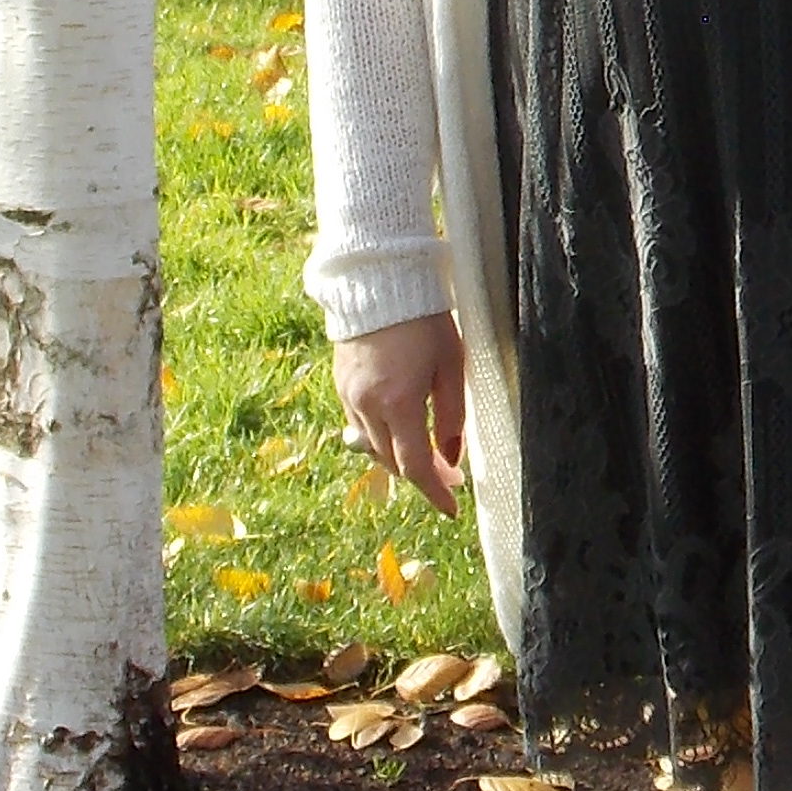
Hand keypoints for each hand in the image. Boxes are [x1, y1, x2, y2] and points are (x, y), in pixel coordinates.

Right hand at [333, 315, 467, 513]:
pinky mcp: (340, 384)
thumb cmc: (424, 320)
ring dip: (397, 457)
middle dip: (421, 474)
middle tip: (448, 475)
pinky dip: (379, 436)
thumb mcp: (451, 366)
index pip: (415, 467)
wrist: (379, 282)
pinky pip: (358, 425)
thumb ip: (451, 415)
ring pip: (371, 447)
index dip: (435, 492)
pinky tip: (398, 427)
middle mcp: (366, 407)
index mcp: (398, 404)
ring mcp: (348, 396)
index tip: (452, 509)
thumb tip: (451, 457)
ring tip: (425, 452)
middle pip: (391, 462)